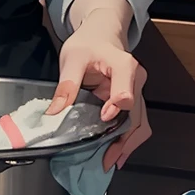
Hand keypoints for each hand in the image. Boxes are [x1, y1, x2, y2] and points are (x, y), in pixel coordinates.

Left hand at [48, 8, 150, 171]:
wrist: (102, 33)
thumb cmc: (89, 42)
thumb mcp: (72, 58)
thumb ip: (66, 85)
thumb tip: (55, 112)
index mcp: (124, 66)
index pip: (126, 92)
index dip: (117, 107)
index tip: (104, 117)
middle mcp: (136, 80)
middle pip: (135, 115)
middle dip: (122, 139)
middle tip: (105, 159)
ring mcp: (137, 92)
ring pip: (139, 123)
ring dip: (126, 144)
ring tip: (110, 161)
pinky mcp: (133, 101)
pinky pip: (136, 123)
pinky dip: (128, 140)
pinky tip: (117, 154)